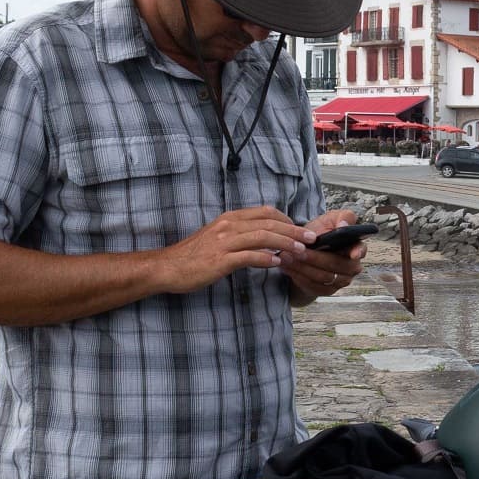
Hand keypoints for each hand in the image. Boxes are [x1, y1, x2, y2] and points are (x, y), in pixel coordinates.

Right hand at [154, 206, 309, 293]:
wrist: (168, 267)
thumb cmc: (194, 254)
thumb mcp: (218, 236)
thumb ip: (240, 233)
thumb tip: (265, 237)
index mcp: (230, 218)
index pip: (265, 212)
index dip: (286, 219)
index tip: (299, 229)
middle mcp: (229, 226)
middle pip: (269, 223)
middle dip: (293, 230)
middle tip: (311, 239)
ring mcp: (224, 242)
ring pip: (262, 237)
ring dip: (285, 243)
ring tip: (300, 251)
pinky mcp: (220, 260)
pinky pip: (248, 257)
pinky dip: (266, 258)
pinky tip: (277, 263)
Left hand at [280, 208, 367, 301]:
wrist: (306, 251)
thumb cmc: (320, 233)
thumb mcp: (330, 220)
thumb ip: (342, 217)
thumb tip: (344, 225)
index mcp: (356, 247)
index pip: (361, 250)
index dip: (357, 252)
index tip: (352, 254)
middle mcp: (352, 267)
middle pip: (336, 265)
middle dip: (315, 258)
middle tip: (297, 251)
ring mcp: (340, 281)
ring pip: (322, 277)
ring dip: (303, 267)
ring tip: (287, 257)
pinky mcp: (326, 290)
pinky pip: (313, 286)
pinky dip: (298, 276)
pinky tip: (287, 267)